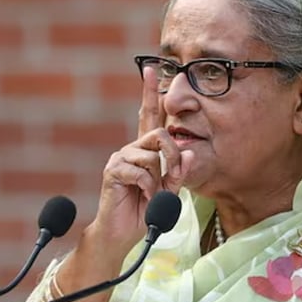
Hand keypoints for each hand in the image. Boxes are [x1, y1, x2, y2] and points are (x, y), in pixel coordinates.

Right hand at [90, 67, 193, 254]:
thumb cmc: (145, 211)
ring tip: (151, 194)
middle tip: (172, 176)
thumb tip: (188, 151)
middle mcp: (131, 149)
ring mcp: (120, 158)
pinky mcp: (113, 171)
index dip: (150, 92)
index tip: (152, 67)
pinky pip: (141, 172)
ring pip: (152, 156)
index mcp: (144, 150)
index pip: (149, 115)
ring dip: (158, 179)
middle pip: (158, 133)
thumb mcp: (169, 193)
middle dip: (172, 154)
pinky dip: (148, 188)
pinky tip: (141, 196)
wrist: (122, 234)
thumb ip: (179, 173)